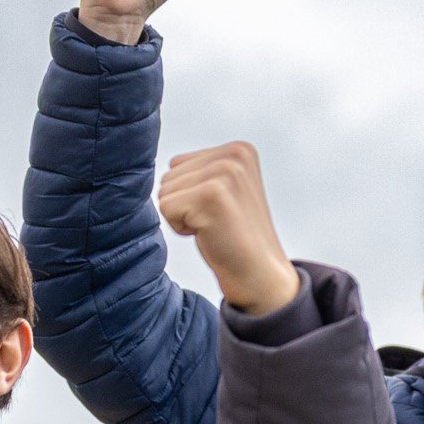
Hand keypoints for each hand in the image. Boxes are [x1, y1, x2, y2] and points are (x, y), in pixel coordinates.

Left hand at [157, 142, 298, 314]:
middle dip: (184, 204)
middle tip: (217, 221)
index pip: (179, 163)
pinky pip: (166, 207)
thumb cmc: (234, 237)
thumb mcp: (224, 189)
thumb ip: (201, 170)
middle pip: (170, 175)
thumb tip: (163, 163)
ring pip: (165, 191)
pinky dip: (180, 228)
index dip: (190, 194)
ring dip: (183, 216)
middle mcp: (235, 154)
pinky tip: (209, 233)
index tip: (219, 210)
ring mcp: (225, 173)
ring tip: (214, 226)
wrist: (260, 274)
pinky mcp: (212, 195)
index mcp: (240, 149)